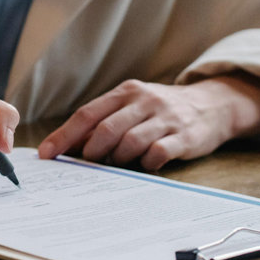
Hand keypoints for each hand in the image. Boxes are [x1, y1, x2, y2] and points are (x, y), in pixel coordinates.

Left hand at [37, 76, 259, 170]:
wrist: (213, 104)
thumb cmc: (160, 111)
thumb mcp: (132, 106)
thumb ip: (103, 121)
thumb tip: (65, 146)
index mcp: (125, 92)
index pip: (87, 114)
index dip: (64, 135)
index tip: (46, 154)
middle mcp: (144, 101)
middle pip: (106, 129)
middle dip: (89, 152)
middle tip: (84, 166)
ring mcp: (165, 118)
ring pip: (130, 142)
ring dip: (117, 160)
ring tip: (116, 165)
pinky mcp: (185, 136)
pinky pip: (158, 153)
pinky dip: (145, 164)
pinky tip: (144, 167)